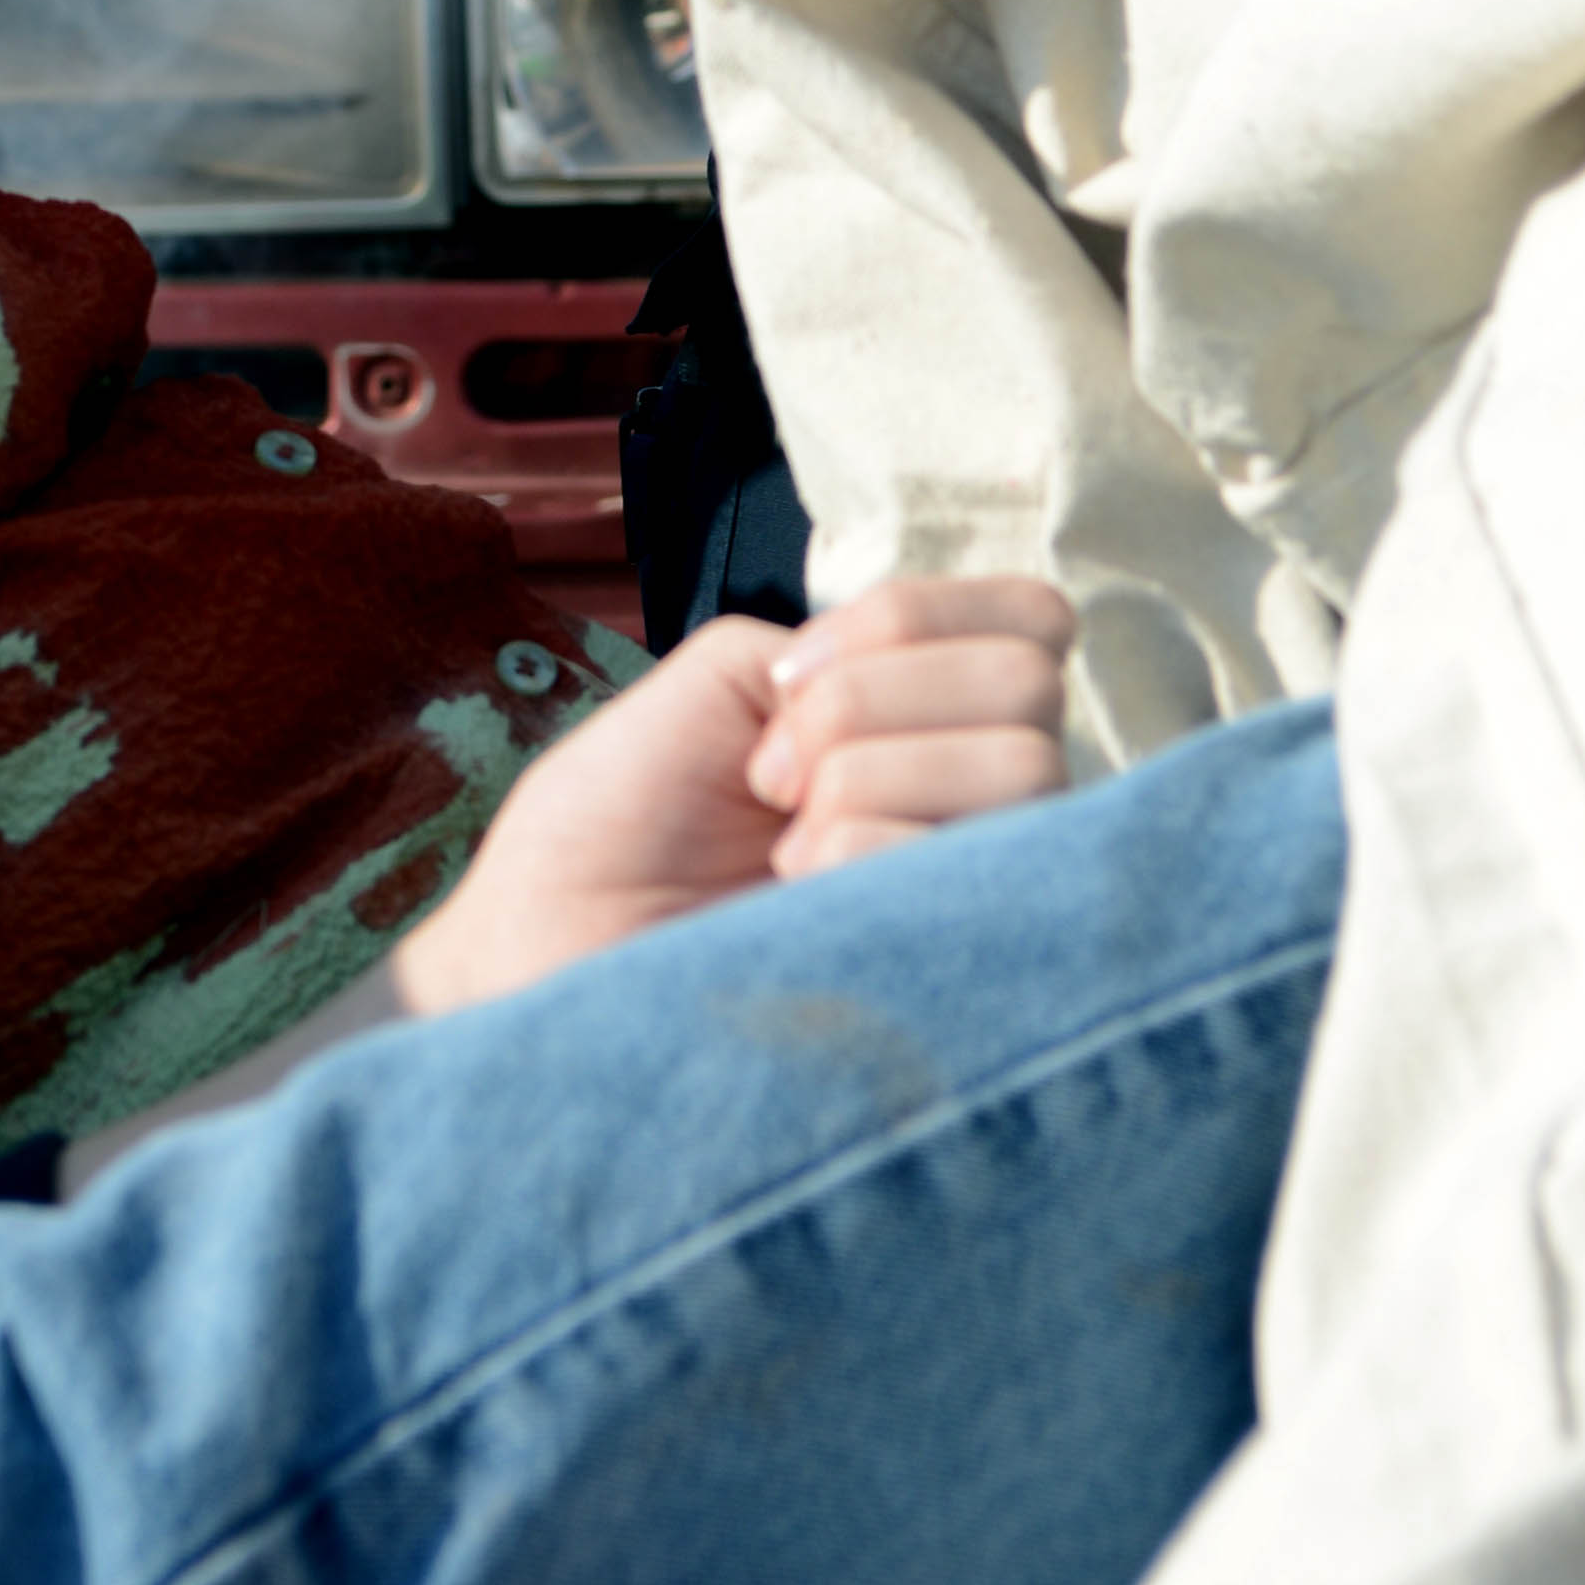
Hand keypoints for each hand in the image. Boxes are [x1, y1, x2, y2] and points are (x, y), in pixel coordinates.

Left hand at [395, 574, 1075, 1019]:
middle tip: (771, 771)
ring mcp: (987, 884)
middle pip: (1027, 681)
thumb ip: (845, 648)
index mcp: (926, 715)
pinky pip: (962, 856)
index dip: (913, 618)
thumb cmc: (622, 821)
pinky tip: (796, 897)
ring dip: (862, 776)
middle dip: (868, 699)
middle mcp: (980, 797)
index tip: (787, 678)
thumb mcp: (729, 675)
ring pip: (1022, 763)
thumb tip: (924, 691)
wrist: (552, 942)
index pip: (1032, 620)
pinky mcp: (975, 965)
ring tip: (783, 844)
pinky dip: (855, 850)